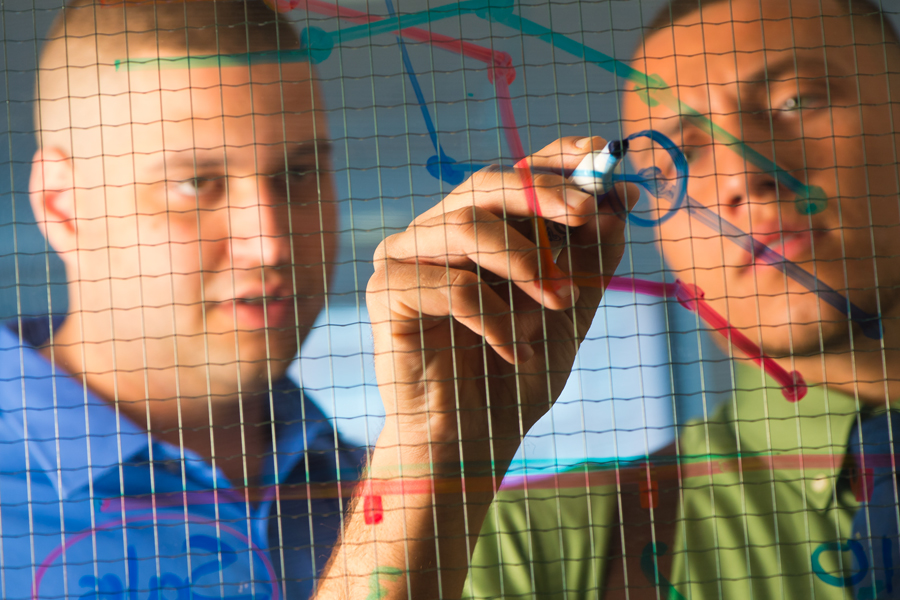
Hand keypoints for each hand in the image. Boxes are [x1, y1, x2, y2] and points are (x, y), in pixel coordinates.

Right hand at [316, 136, 637, 599]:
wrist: (471, 441)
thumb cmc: (514, 375)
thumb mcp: (569, 311)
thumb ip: (591, 259)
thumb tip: (622, 200)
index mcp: (478, 228)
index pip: (513, 174)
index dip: (555, 158)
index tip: (600, 152)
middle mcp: (437, 231)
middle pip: (484, 184)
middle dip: (542, 195)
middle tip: (586, 214)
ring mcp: (406, 256)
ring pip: (465, 225)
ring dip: (524, 263)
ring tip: (556, 305)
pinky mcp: (386, 291)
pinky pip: (452, 284)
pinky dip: (495, 317)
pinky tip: (512, 350)